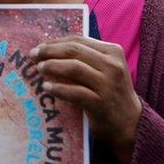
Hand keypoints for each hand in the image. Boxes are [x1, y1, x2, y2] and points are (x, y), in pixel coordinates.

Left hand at [32, 36, 141, 163]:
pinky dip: (58, 88)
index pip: (79, 40)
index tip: (40, 46)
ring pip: (74, 67)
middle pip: (74, 51)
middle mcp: (112, 65)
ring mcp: (108, 84)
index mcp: (112, 51)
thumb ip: (85, 58)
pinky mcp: (101, 103)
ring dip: (53, 66)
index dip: (56, 42)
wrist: (130, 123)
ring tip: (39, 69)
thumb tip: (50, 49)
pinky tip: (46, 88)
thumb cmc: (111, 94)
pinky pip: (75, 92)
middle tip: (33, 55)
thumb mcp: (105, 70)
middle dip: (50, 51)